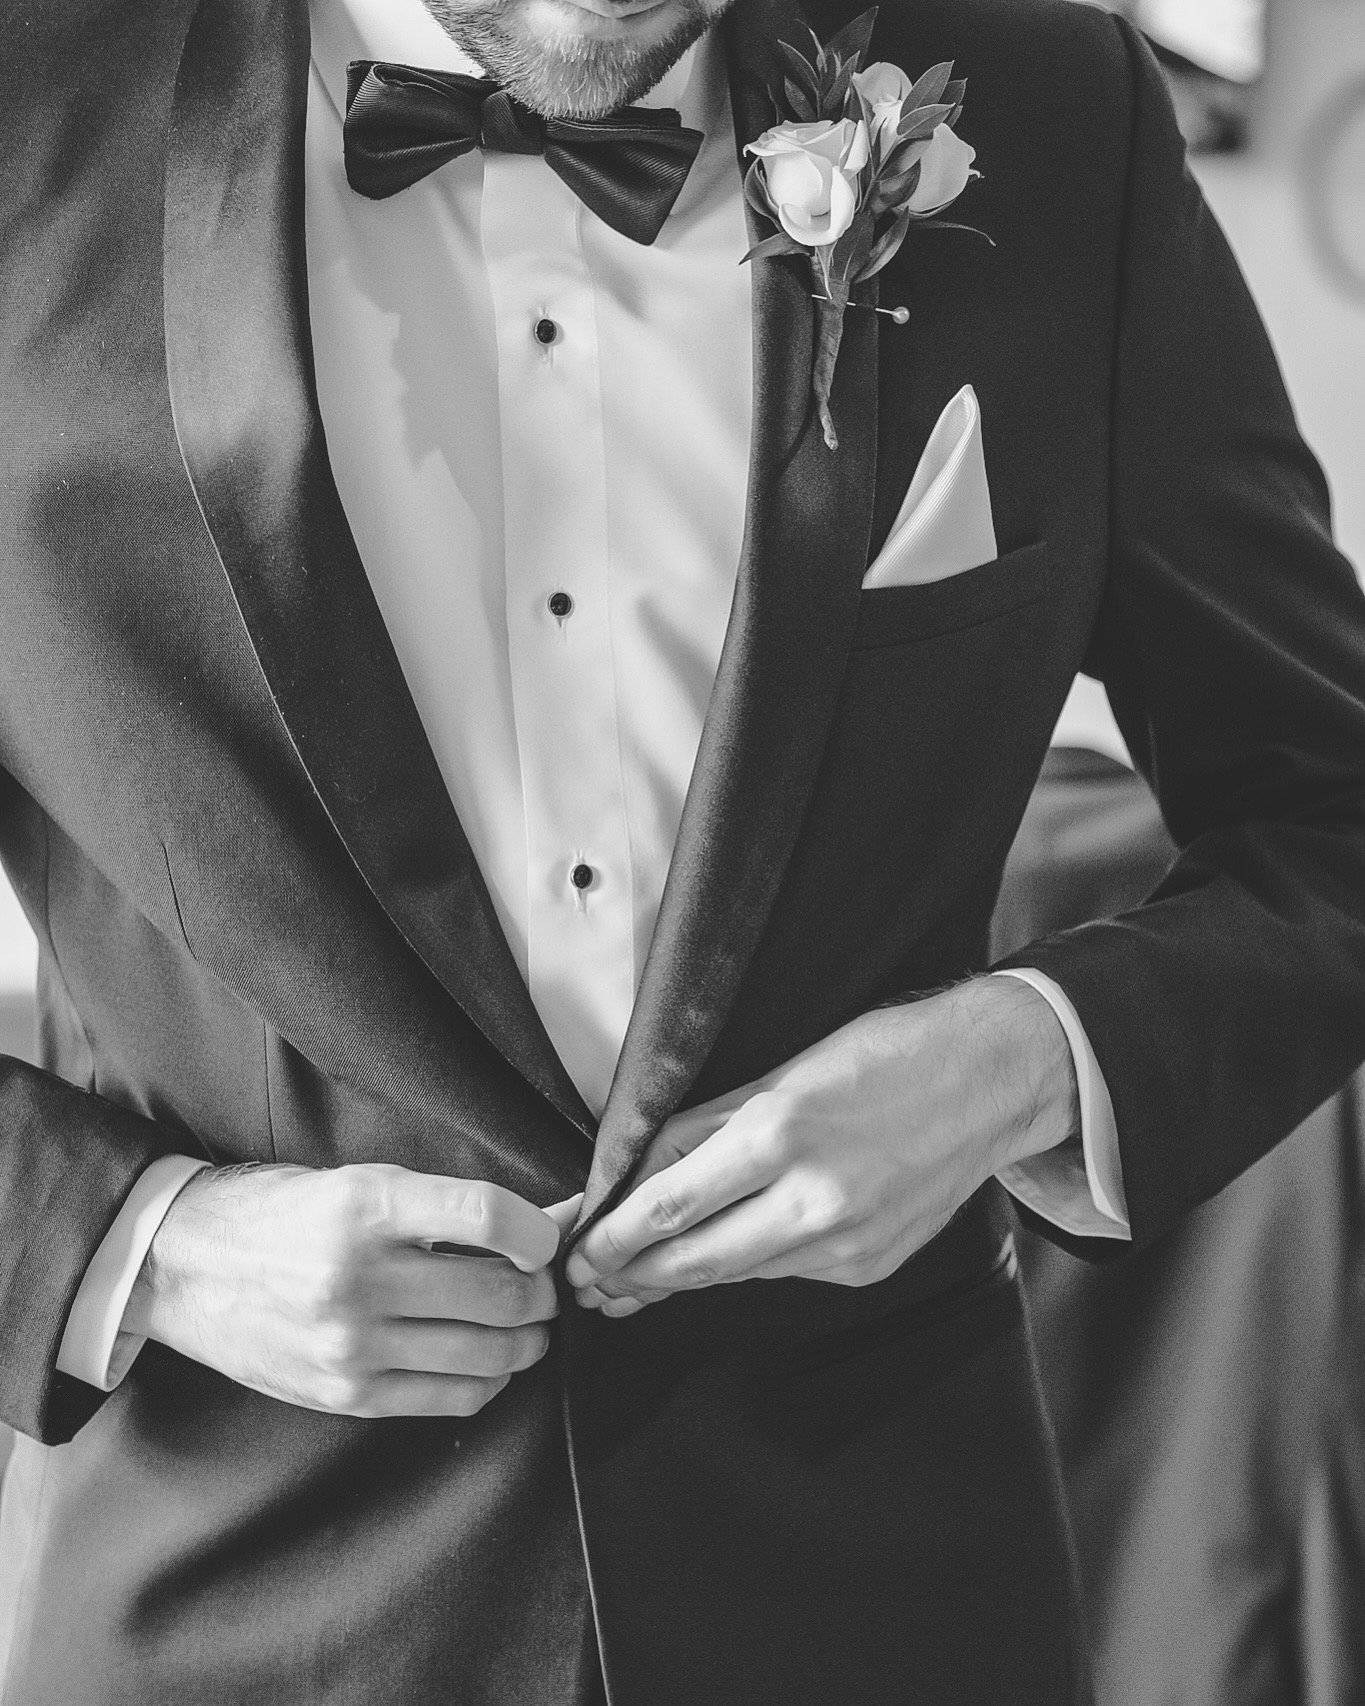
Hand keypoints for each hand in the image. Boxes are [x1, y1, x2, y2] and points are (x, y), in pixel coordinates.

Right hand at [125, 1163, 580, 1416]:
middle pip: (499, 1293)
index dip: (539, 1230)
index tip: (547, 1237)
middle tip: (544, 1284)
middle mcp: (358, 1279)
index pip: (486, 1215)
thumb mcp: (364, 1184)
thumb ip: (452, 1206)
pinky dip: (489, 1379)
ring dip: (527, 1339)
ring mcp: (351, 1345)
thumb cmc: (288, 1213)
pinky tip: (487, 1359)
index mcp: (365, 1208)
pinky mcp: (346, 1395)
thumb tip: (551, 1220)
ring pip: (488, 1353)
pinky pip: (452, 1397)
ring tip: (526, 1323)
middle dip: (542, 1292)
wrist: (187, 1269)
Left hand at [566, 978, 1076, 1313]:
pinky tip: (720, 1257)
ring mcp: (846, 1242)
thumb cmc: (880, 1058)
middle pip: (694, 1261)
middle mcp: (813, 1199)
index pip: (669, 1206)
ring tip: (634, 1284)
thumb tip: (633, 1172)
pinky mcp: (869, 1266)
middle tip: (591, 1285)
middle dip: (632, 1277)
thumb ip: (702, 1126)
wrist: (986, 1082)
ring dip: (681, 1280)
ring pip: (737, 1274)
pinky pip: (785, 1272)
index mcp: (779, 1134)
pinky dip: (747, 1265)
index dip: (613, 1239)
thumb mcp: (778, 1072)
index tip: (580, 1252)